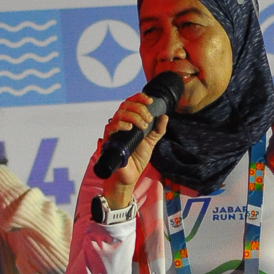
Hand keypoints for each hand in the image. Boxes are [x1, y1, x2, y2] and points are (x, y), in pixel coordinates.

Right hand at [98, 93, 168, 207]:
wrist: (130, 175)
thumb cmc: (137, 158)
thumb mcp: (151, 142)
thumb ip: (158, 130)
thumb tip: (164, 116)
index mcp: (129, 121)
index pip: (131, 103)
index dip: (139, 98)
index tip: (150, 100)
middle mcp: (120, 123)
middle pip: (126, 105)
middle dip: (139, 108)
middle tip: (148, 119)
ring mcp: (114, 131)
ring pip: (119, 114)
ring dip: (133, 116)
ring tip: (143, 126)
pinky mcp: (109, 140)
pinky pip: (111, 127)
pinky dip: (121, 124)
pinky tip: (130, 128)